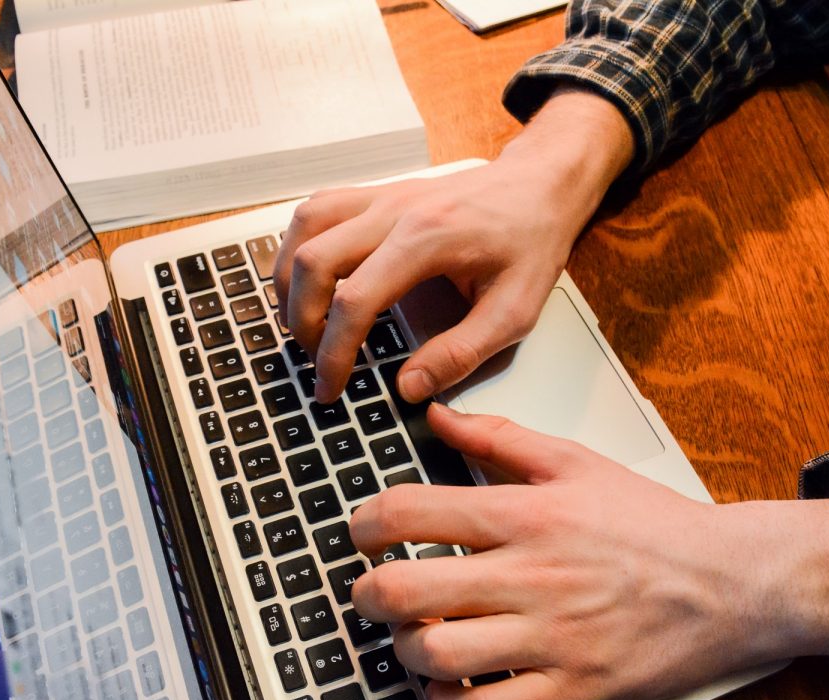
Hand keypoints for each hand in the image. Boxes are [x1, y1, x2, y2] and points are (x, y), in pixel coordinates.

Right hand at [273, 89, 633, 403]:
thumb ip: (462, 352)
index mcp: (427, 239)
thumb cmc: (531, 240)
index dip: (334, 352)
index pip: (356, 300)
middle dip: (301, 320)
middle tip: (315, 359)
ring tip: (301, 321)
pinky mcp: (376, 193)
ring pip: (303, 227)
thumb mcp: (515, 310)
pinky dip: (299, 245)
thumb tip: (411, 386)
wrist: (539, 184)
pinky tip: (308, 277)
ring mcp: (380, 196)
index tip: (331, 386)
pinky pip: (316, 209)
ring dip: (289, 279)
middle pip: (313, 261)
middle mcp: (394, 210)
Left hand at [349, 405, 828, 699]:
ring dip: (406, 650)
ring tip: (414, 637)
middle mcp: (531, 575)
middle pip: (407, 589)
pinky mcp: (571, 690)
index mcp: (528, 515)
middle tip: (369, 592)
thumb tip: (440, 415)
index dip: (365, 522)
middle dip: (367, 593)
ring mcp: (550, 638)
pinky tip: (447, 688)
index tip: (362, 531)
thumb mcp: (579, 462)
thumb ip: (501, 437)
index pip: (412, 511)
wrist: (735, 584)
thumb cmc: (655, 526)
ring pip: (437, 654)